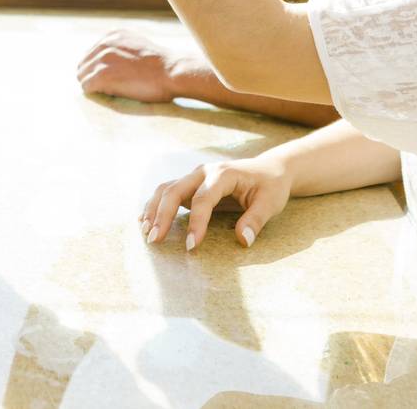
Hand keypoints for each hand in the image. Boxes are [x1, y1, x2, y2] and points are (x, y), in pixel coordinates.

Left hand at [76, 30, 196, 103]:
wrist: (172, 71)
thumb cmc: (162, 65)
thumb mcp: (140, 45)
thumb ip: (123, 48)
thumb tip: (113, 61)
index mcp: (113, 35)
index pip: (92, 53)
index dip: (98, 68)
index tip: (110, 78)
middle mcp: (104, 43)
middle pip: (84, 64)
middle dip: (92, 77)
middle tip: (107, 88)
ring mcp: (102, 58)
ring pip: (82, 76)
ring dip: (93, 86)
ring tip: (110, 92)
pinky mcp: (102, 74)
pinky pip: (86, 86)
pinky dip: (94, 93)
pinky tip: (109, 95)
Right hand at [140, 156, 291, 250]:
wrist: (270, 170)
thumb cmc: (271, 186)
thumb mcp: (270, 203)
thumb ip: (255, 220)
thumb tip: (242, 241)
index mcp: (223, 174)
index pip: (203, 199)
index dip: (196, 223)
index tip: (192, 246)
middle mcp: (204, 172)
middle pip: (175, 190)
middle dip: (163, 215)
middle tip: (155, 240)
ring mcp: (195, 176)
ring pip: (166, 189)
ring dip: (154, 210)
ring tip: (146, 233)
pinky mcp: (191, 184)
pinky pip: (168, 192)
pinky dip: (155, 206)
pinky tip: (146, 221)